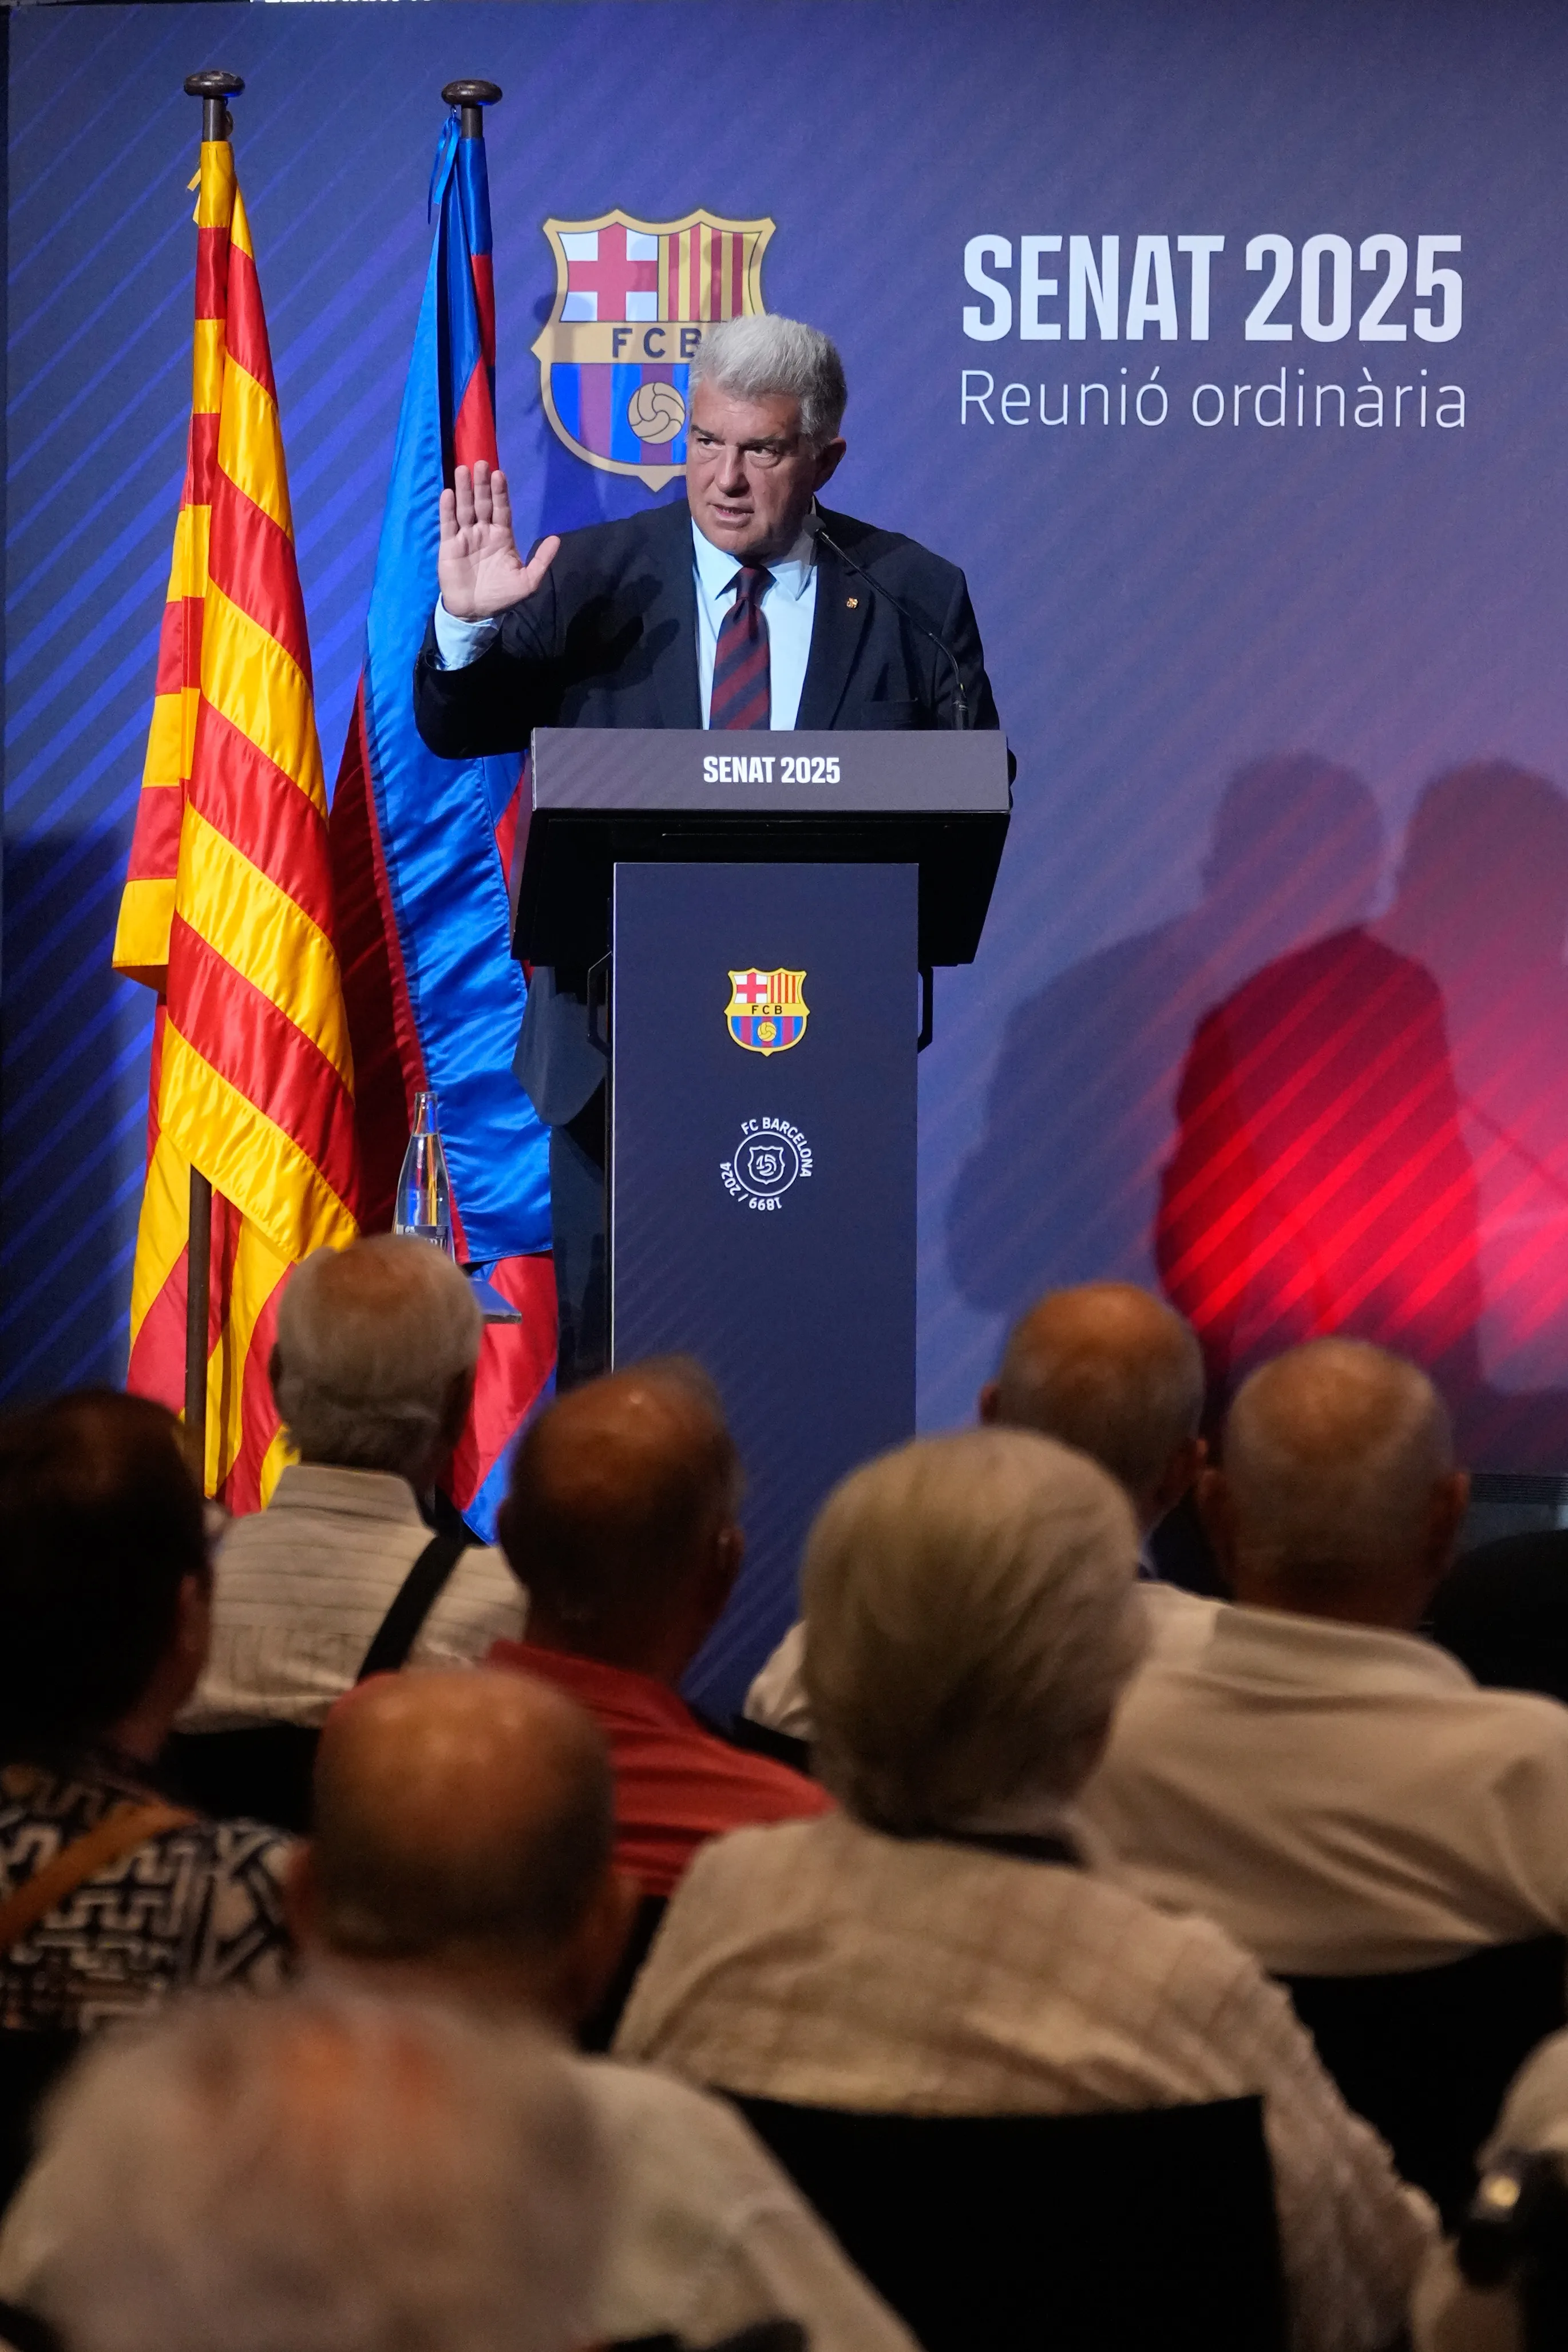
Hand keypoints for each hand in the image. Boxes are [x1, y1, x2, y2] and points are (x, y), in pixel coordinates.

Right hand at [437, 461, 559, 620]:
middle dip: (482, 484)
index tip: (500, 475)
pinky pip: (448, 524)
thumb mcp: (528, 582)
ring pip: (465, 508)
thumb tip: (556, 539)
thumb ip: (541, 560)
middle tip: (482, 463)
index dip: (500, 492)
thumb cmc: (501, 596)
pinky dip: (448, 509)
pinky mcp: (449, 545)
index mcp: (502, 536)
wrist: (475, 612)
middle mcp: (483, 531)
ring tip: (464, 470)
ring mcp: (465, 536)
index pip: (501, 509)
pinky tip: (449, 494)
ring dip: (464, 489)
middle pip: (483, 503)